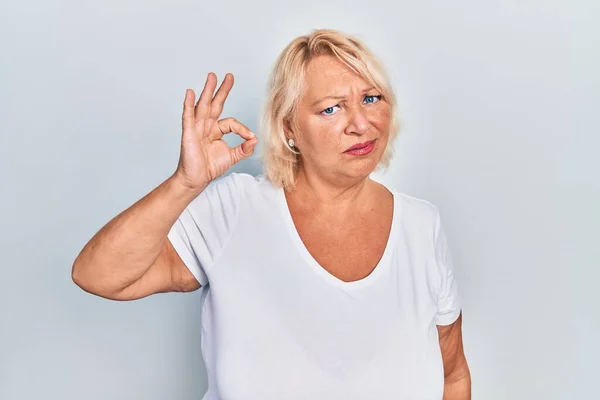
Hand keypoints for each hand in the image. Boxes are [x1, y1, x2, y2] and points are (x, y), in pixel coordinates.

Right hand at [174, 72, 257, 191]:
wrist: (196, 179)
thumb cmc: (210, 167)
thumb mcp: (233, 156)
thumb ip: (245, 148)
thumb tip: (255, 139)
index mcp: (216, 130)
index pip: (231, 122)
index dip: (242, 129)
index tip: (250, 137)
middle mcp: (206, 126)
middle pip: (215, 104)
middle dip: (222, 90)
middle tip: (229, 76)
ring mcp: (196, 128)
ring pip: (203, 105)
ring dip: (208, 90)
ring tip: (212, 76)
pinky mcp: (188, 133)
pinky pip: (188, 116)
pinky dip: (188, 104)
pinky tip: (190, 93)